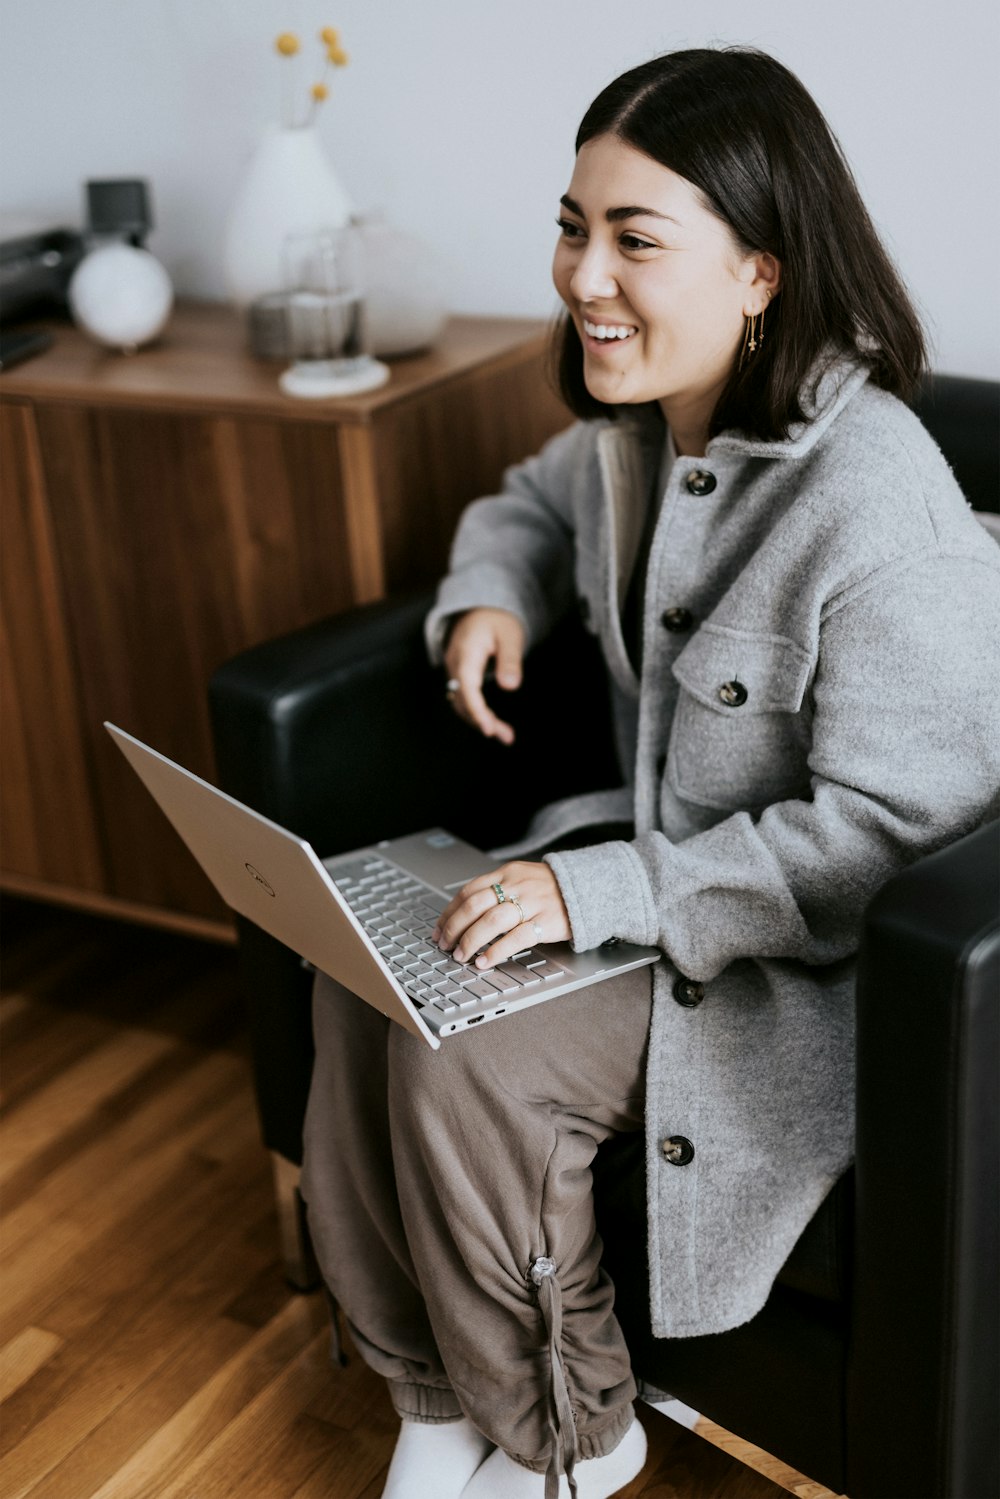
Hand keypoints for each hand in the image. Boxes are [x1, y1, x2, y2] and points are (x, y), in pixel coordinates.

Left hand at [431, 861, 570, 969]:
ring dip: (471, 941)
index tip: (439, 930)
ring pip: (492, 921)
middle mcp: (517, 886)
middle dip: (455, 928)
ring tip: (461, 956)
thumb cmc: (550, 887)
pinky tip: (485, 961)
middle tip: (445, 945)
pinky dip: (496, 951)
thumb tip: (463, 913)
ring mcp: (532, 903)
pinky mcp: (546, 921)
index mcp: (507, 873)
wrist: (588, 886)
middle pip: (475, 905)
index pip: (468, 891)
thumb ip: (496, 890)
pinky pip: (516, 938)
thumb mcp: (521, 878)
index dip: (449, 912)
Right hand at [444, 608, 524, 745]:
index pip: (467, 686)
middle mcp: (455, 663)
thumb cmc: (498, 619)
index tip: (489, 728)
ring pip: (461, 701)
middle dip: (482, 721)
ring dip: (480, 720)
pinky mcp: (458, 674)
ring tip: (505, 735)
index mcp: (467, 651)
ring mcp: (454, 669)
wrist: (481, 606)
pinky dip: (476, 711)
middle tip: (506, 736)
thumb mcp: (511, 635)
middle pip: (462, 699)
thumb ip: (510, 661)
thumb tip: (510, 687)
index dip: (476, 709)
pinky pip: (463, 697)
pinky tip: (492, 722)